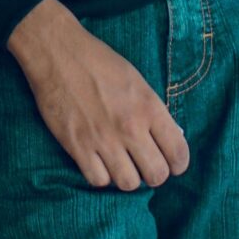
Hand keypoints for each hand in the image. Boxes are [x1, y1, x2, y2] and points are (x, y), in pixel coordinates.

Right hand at [5, 0, 189, 190]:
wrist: (59, 55)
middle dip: (155, 174)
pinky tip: (100, 162)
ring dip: (128, 177)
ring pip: (129, 184)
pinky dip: (101, 175)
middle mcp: (130, 127)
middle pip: (157, 175)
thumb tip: (164, 139)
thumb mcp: (137, 81)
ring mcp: (104, 140)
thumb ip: (152, 112)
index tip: (172, 163)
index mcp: (149, 107)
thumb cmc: (100, 63)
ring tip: (123, 164)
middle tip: (146, 165)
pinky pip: (98, 181)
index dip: (178, 163)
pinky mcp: (78, 147)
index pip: (178, 153)